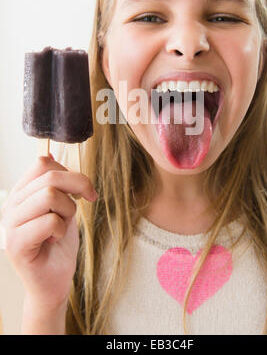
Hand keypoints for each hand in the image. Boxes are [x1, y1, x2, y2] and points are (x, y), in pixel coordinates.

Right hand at [0, 155, 96, 310]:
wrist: (54, 280)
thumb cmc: (58, 244)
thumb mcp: (63, 207)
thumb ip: (57, 184)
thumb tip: (52, 155)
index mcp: (21, 192)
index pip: (42, 163)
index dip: (70, 172)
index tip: (84, 191)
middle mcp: (11, 204)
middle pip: (49, 176)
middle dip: (77, 186)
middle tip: (87, 201)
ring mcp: (10, 224)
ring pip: (49, 195)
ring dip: (67, 209)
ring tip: (63, 224)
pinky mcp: (16, 243)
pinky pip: (49, 221)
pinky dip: (62, 229)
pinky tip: (56, 239)